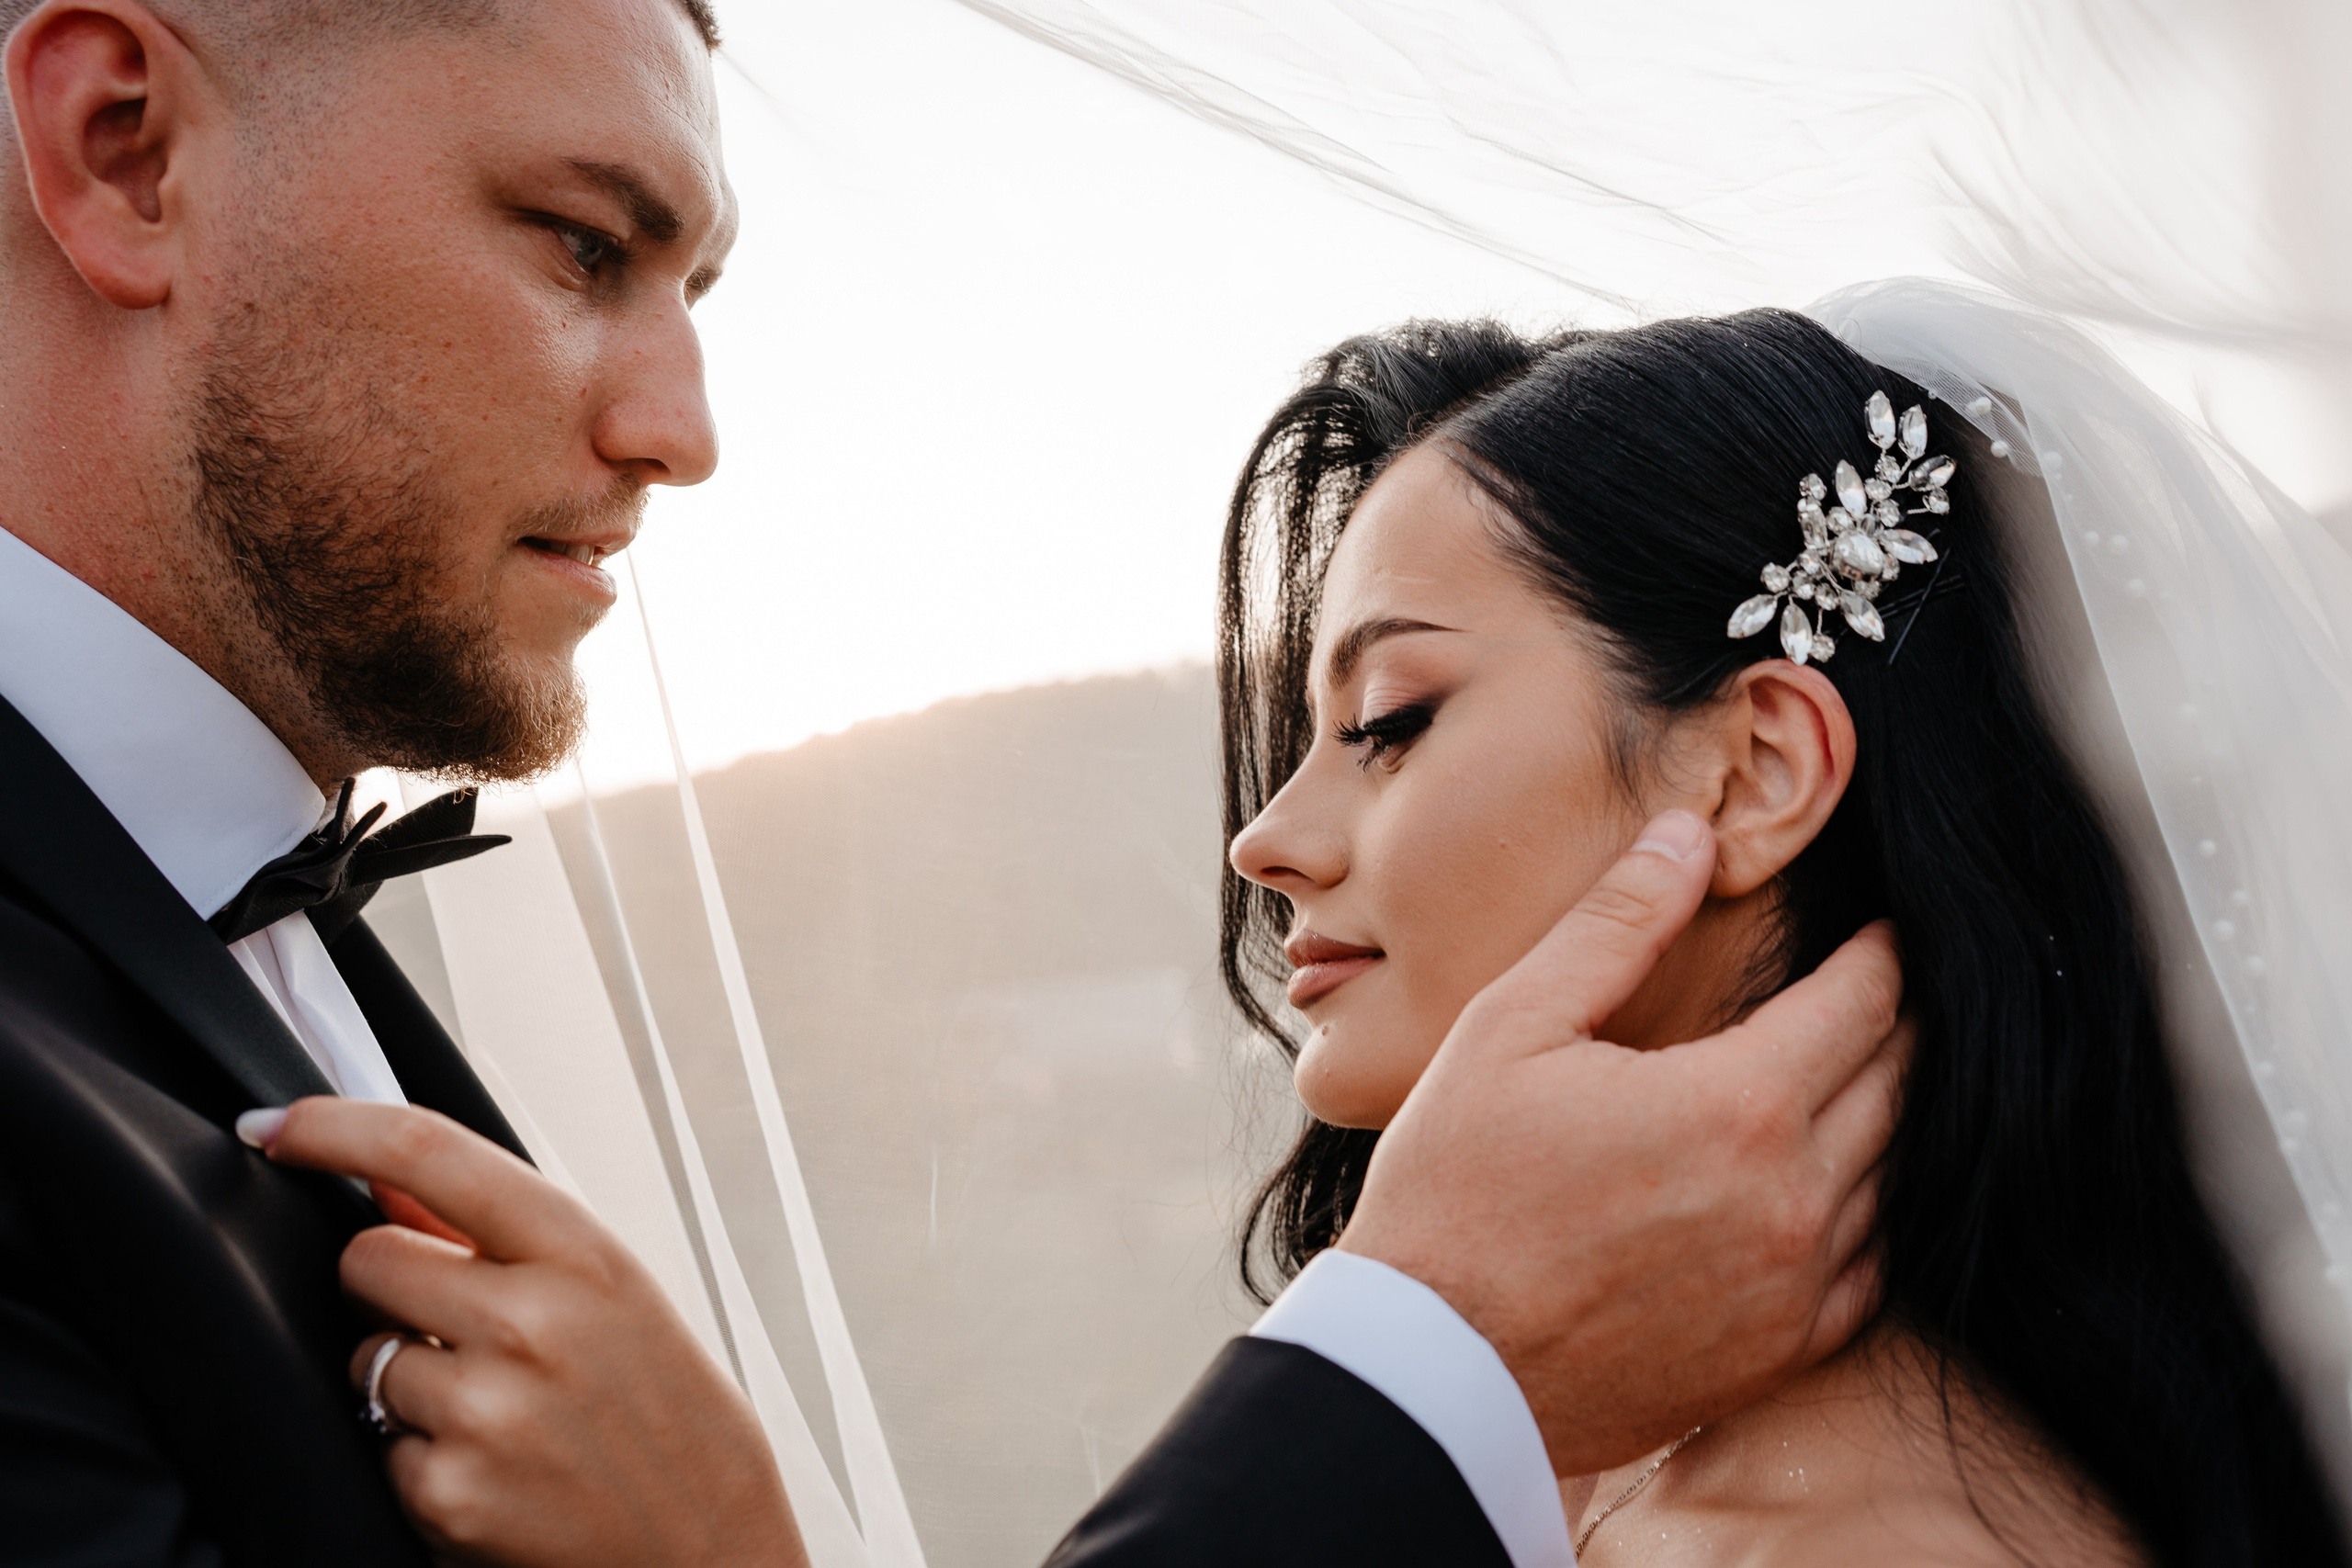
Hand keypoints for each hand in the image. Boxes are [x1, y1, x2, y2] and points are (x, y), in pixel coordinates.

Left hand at [248, 1100, 807, 1567]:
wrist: (709, 1542)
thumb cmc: (663, 1407)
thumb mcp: (609, 1292)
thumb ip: (498, 1231)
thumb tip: (385, 1175)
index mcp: (582, 1253)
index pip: (428, 1152)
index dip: (333, 1126)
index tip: (275, 1128)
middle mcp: (531, 1322)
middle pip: (368, 1257)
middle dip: (388, 1285)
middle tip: (457, 1325)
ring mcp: (486, 1410)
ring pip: (366, 1357)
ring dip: (406, 1379)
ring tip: (500, 1412)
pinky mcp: (449, 1494)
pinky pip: (380, 1446)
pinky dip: (420, 1458)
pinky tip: (495, 1469)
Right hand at [1336, 809, 1907, 1475]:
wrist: (1437, 1366)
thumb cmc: (1456, 1188)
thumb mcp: (1513, 1027)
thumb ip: (1616, 924)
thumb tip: (1687, 832)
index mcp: (1737, 1104)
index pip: (1861, 1004)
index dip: (1880, 956)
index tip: (1883, 930)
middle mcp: (1791, 1198)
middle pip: (1895, 1087)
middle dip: (1894, 1028)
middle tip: (1878, 993)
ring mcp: (1793, 1287)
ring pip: (1893, 1179)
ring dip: (1885, 1119)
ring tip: (1856, 1077)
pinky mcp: (1777, 1354)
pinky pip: (1869, 1272)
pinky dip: (1867, 1217)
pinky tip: (1830, 1190)